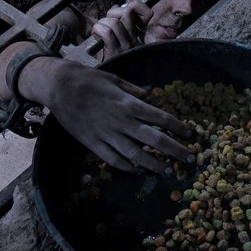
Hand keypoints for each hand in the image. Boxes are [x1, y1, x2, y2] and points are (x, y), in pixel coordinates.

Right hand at [22, 58, 193, 174]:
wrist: (60, 87)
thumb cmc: (89, 79)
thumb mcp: (114, 79)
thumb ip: (133, 89)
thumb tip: (150, 94)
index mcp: (128, 103)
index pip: (160, 118)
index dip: (178, 127)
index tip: (190, 134)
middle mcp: (121, 121)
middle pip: (154, 139)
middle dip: (174, 150)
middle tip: (189, 159)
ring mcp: (107, 134)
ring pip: (135, 154)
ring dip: (153, 164)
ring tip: (167, 170)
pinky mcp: (93, 143)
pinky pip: (113, 160)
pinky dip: (126, 167)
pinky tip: (137, 171)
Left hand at [91, 0, 152, 59]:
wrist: (110, 76)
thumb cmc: (112, 53)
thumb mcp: (122, 36)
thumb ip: (121, 21)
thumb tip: (117, 6)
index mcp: (137, 33)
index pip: (147, 13)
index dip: (137, 6)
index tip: (126, 10)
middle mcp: (134, 39)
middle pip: (127, 12)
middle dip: (113, 12)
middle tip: (107, 21)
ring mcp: (125, 46)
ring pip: (114, 22)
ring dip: (102, 22)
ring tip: (99, 30)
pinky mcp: (114, 52)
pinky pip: (107, 33)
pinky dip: (98, 30)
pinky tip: (96, 35)